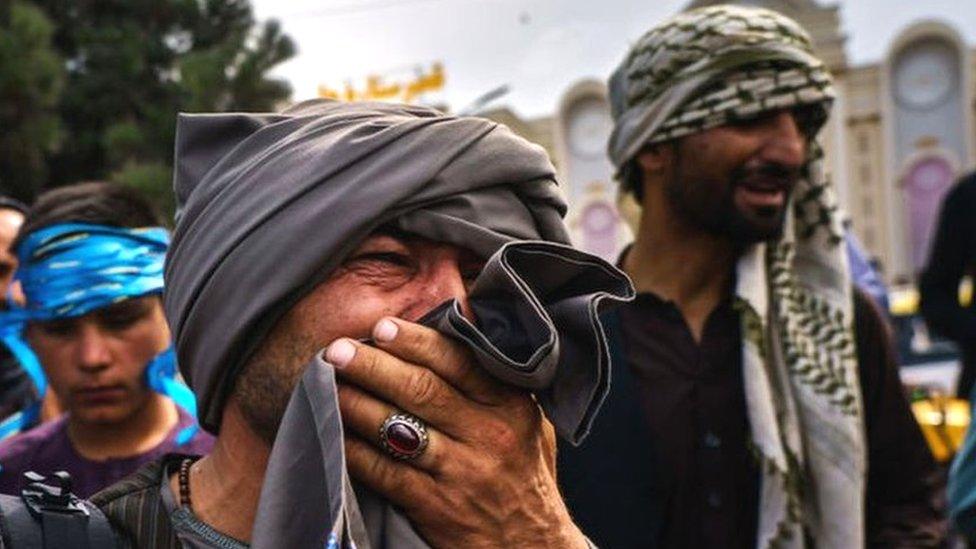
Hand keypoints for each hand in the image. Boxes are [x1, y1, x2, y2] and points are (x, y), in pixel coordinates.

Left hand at [327, 317, 586, 548]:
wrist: (533, 547)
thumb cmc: (526, 477)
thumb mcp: (530, 425)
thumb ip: (499, 385)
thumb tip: (461, 334)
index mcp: (510, 406)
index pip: (458, 362)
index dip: (416, 341)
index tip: (382, 327)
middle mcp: (487, 434)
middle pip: (421, 389)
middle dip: (374, 365)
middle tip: (337, 349)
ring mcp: (460, 472)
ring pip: (398, 427)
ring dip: (356, 402)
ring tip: (327, 383)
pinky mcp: (436, 507)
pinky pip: (385, 471)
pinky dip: (356, 450)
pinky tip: (335, 433)